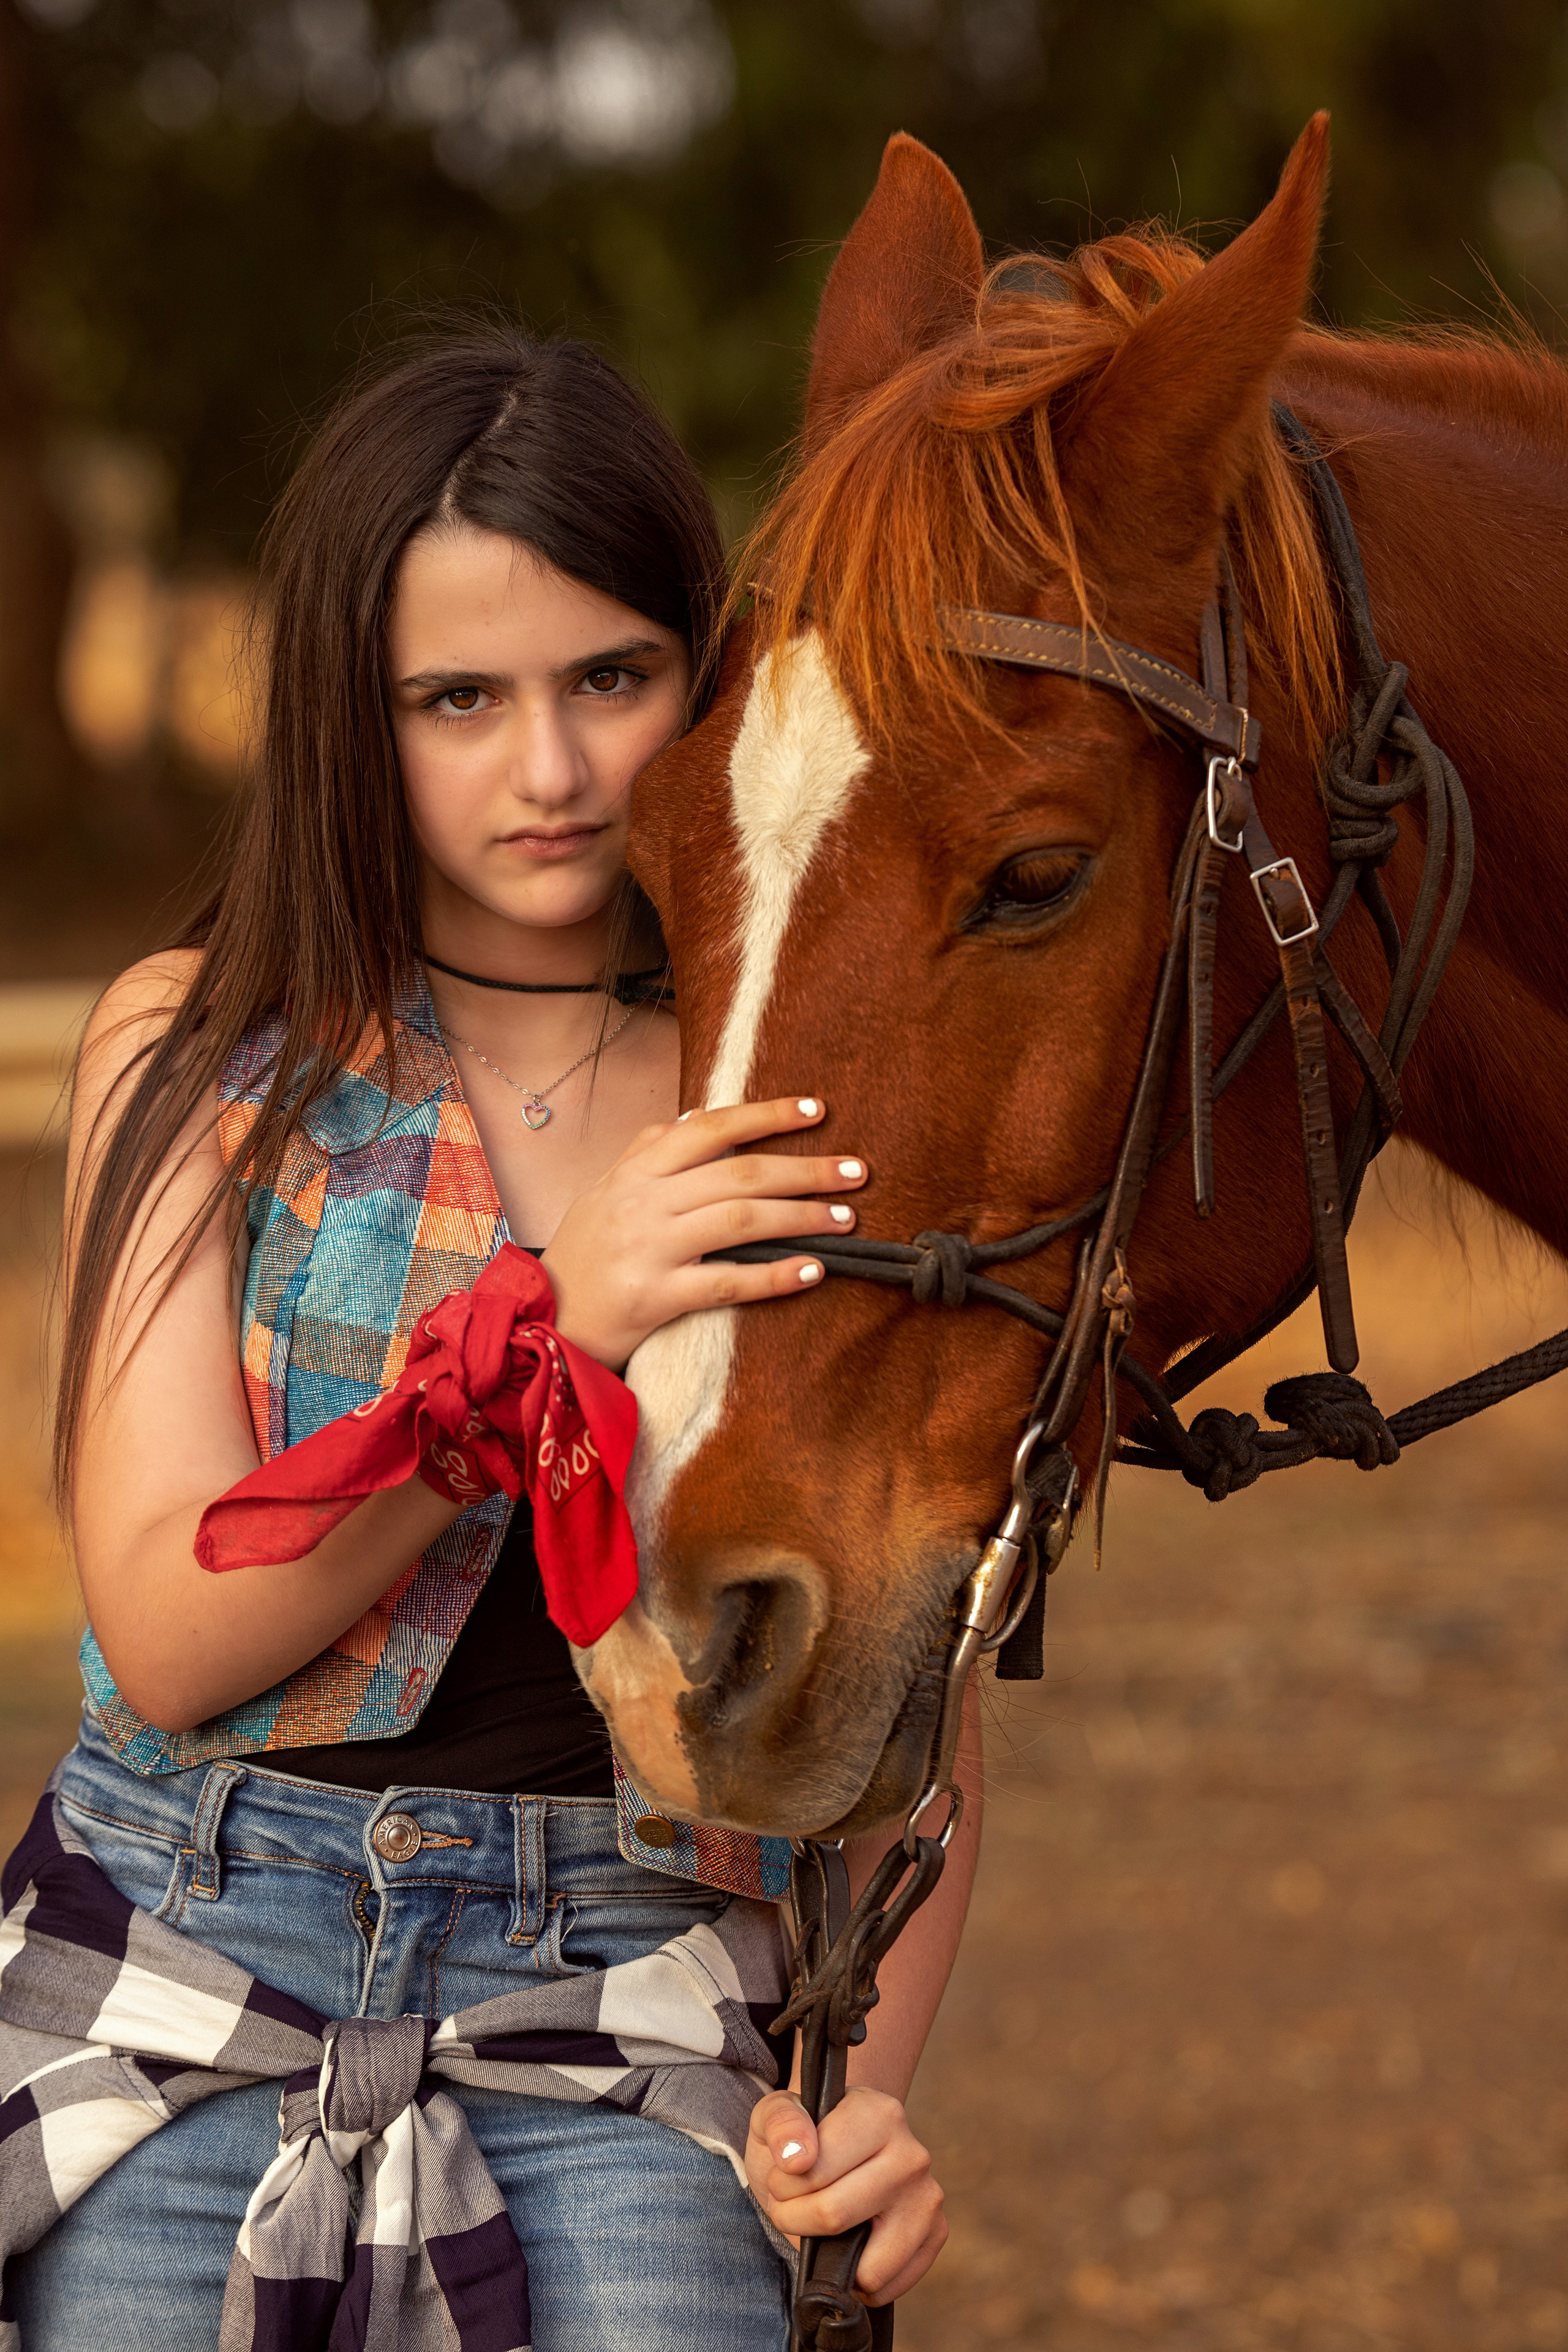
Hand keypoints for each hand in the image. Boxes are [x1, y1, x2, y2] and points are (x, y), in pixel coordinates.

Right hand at [542, 1097, 866, 1365]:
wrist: (540, 1320)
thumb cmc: (583, 1255)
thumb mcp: (605, 1191)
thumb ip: (650, 1151)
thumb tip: (698, 1113)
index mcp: (636, 1171)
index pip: (711, 1128)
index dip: (766, 1115)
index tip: (817, 1110)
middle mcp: (642, 1202)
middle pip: (738, 1174)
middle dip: (805, 1169)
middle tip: (857, 1171)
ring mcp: (648, 1249)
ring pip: (739, 1221)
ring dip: (801, 1217)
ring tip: (845, 1219)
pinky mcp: (654, 1298)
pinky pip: (725, 1282)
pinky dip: (773, 1276)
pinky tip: (812, 1271)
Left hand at [745, 2087, 947, 2306]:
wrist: (837, 2154)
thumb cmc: (804, 2140)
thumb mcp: (775, 2115)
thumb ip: (780, 2122)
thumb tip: (798, 2158)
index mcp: (877, 2114)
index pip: (814, 2172)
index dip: (783, 2186)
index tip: (783, 2177)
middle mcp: (912, 2154)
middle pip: (834, 2217)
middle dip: (798, 2220)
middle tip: (796, 2205)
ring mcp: (928, 2197)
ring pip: (868, 2265)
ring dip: (831, 2259)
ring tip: (825, 2226)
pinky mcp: (936, 2234)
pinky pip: (888, 2287)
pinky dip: (859, 2281)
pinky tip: (851, 2247)